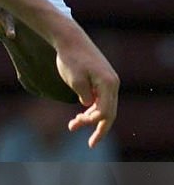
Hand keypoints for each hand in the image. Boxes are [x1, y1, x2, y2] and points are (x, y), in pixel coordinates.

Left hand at [54, 28, 119, 147]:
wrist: (70, 40)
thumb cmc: (70, 58)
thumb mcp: (74, 79)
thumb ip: (83, 96)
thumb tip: (88, 107)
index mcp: (108, 84)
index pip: (105, 111)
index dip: (92, 122)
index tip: (76, 124)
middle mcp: (113, 84)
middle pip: (110, 113)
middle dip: (99, 129)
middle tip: (91, 144)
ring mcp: (109, 82)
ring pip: (106, 107)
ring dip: (92, 119)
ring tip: (73, 125)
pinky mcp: (102, 80)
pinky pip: (101, 100)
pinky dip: (92, 109)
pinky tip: (80, 115)